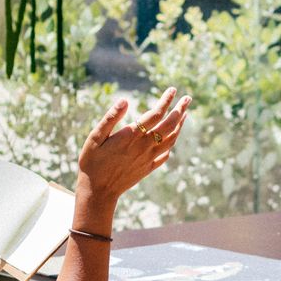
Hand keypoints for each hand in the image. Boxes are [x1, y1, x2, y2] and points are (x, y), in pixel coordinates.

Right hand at [77, 87, 189, 205]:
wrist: (98, 190)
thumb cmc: (92, 161)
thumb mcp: (95, 137)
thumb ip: (111, 118)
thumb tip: (125, 100)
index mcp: (132, 136)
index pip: (156, 114)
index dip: (166, 101)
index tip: (173, 90)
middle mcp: (144, 146)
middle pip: (170, 125)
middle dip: (180, 110)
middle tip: (188, 98)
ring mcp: (148, 158)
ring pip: (171, 139)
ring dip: (180, 125)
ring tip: (184, 114)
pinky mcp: (148, 167)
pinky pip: (166, 153)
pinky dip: (172, 142)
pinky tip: (173, 137)